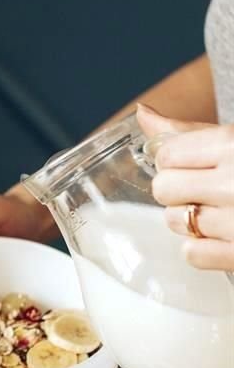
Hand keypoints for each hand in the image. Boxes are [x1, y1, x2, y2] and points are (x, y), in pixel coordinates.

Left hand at [137, 103, 233, 270]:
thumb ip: (190, 131)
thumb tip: (143, 113)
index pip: (167, 155)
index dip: (174, 160)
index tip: (191, 163)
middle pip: (164, 189)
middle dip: (178, 189)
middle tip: (205, 188)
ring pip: (175, 221)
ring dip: (190, 218)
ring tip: (220, 209)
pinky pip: (192, 254)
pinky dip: (202, 247)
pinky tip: (224, 233)